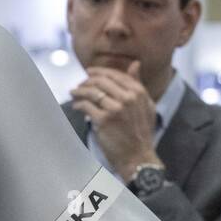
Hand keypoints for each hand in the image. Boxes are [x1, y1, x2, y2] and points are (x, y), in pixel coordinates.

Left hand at [69, 60, 160, 177]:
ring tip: (73, 93)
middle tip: (79, 84)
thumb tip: (135, 64)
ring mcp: (115, 109)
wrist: (138, 157)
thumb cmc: (141, 133)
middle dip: (87, 81)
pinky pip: (86, 106)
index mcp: (138, 92)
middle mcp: (128, 98)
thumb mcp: (147, 106)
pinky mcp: (104, 120)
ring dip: (80, 91)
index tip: (89, 72)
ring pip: (92, 92)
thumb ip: (138, 85)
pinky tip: (76, 106)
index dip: (100, 72)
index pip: (115, 75)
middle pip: (102, 81)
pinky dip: (78, 105)